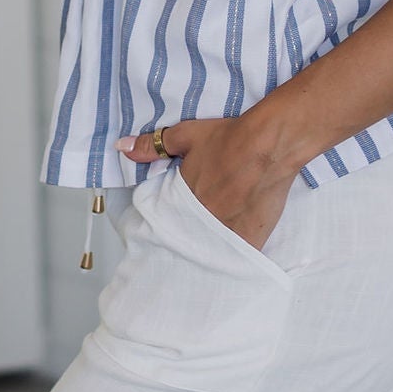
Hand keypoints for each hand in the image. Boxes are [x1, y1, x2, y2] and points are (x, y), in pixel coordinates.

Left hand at [117, 114, 299, 252]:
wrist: (271, 143)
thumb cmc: (230, 138)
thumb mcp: (186, 136)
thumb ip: (153, 146)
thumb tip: (121, 148)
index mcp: (183, 198)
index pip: (168, 218)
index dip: (173, 216)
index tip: (178, 216)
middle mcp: (202, 219)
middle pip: (190, 234)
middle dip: (191, 230)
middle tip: (200, 224)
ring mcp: (227, 232)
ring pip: (211, 247)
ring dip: (210, 244)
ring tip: (213, 239)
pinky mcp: (251, 238)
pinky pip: (236, 255)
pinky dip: (233, 254)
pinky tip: (231, 252)